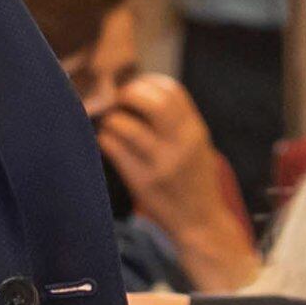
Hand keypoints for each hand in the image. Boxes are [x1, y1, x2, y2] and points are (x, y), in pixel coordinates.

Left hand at [101, 72, 238, 226]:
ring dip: (111, 119)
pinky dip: (105, 139)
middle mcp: (180, 145)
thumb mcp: (196, 144)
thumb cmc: (193, 178)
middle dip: (128, 94)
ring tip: (111, 124)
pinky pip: (114, 149)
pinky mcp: (143, 182)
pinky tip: (108, 142)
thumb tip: (138, 89)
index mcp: (195, 130)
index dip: (147, 83)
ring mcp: (161, 164)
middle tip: (119, 102)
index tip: (136, 88)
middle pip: (151, 102)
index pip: (171, 90)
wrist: (200, 221)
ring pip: (126, 125)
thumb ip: (175, 119)